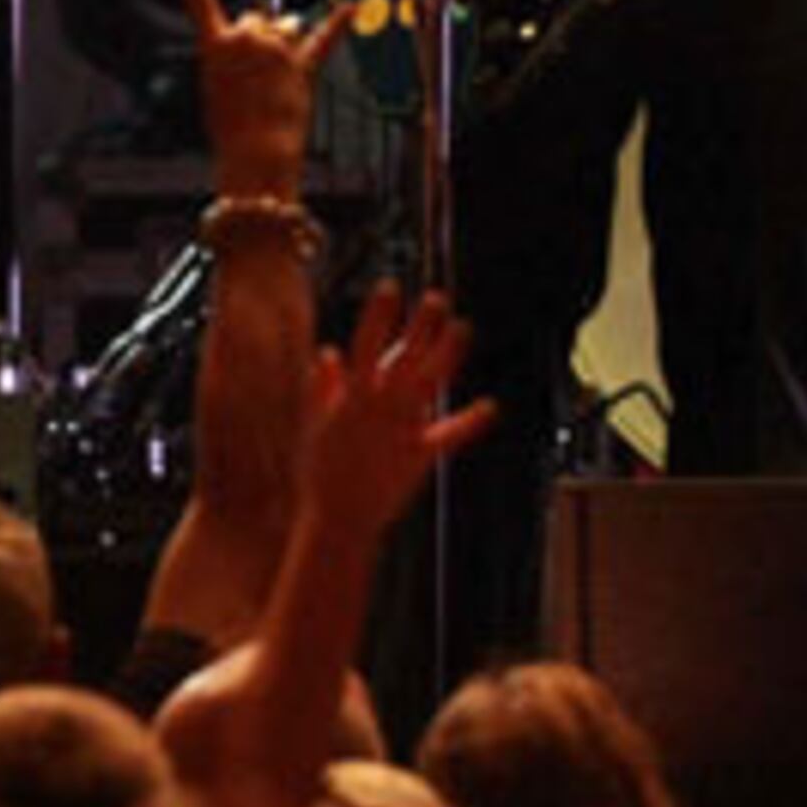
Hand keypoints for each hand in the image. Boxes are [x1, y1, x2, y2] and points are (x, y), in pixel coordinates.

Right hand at [176, 0, 342, 199]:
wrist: (256, 156)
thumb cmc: (231, 127)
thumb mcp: (218, 85)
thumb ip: (241, 53)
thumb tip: (279, 32)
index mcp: (215, 46)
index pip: (199, 1)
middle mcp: (247, 39)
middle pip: (256, 19)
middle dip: (258, 40)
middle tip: (252, 79)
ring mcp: (276, 51)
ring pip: (287, 27)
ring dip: (285, 44)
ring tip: (276, 81)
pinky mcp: (303, 66)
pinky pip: (323, 39)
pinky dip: (338, 23)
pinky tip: (350, 7)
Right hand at [300, 282, 495, 542]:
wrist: (337, 520)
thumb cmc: (321, 472)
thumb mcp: (315, 425)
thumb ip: (321, 387)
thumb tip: (327, 352)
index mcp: (352, 397)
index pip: (365, 346)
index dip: (378, 316)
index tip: (391, 286)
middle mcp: (379, 408)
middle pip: (404, 358)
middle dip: (420, 326)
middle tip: (437, 297)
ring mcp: (402, 430)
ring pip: (428, 384)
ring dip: (447, 355)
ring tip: (463, 327)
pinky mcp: (420, 455)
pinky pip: (449, 435)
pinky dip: (470, 421)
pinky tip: (491, 406)